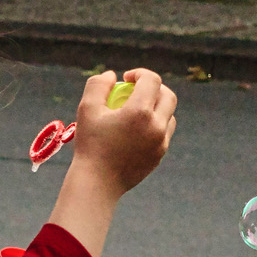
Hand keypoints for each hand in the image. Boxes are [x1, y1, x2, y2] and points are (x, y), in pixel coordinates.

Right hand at [70, 69, 177, 196]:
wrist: (97, 183)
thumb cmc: (89, 145)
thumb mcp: (87, 109)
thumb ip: (97, 85)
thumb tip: (112, 75)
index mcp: (140, 112)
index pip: (151, 80)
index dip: (140, 73)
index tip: (126, 78)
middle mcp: (156, 125)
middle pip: (167, 95)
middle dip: (154, 87)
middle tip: (136, 90)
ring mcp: (161, 142)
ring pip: (170, 115)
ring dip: (157, 106)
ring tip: (137, 110)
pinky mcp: (159, 155)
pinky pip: (164, 133)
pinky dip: (155, 125)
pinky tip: (137, 129)